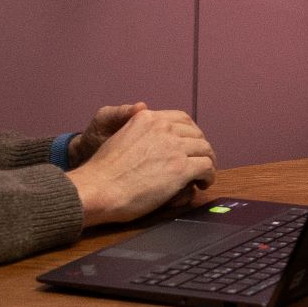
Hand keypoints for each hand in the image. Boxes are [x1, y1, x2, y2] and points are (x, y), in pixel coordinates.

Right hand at [70, 107, 216, 224]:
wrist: (98, 188)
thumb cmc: (103, 172)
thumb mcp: (119, 137)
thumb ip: (137, 132)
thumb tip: (150, 139)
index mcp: (147, 118)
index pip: (180, 119)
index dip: (190, 133)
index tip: (190, 145)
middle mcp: (163, 128)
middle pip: (196, 133)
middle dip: (200, 147)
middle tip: (200, 161)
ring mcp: (174, 147)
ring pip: (205, 149)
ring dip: (207, 162)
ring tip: (203, 175)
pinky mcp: (181, 168)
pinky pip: (207, 167)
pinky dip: (209, 176)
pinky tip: (203, 183)